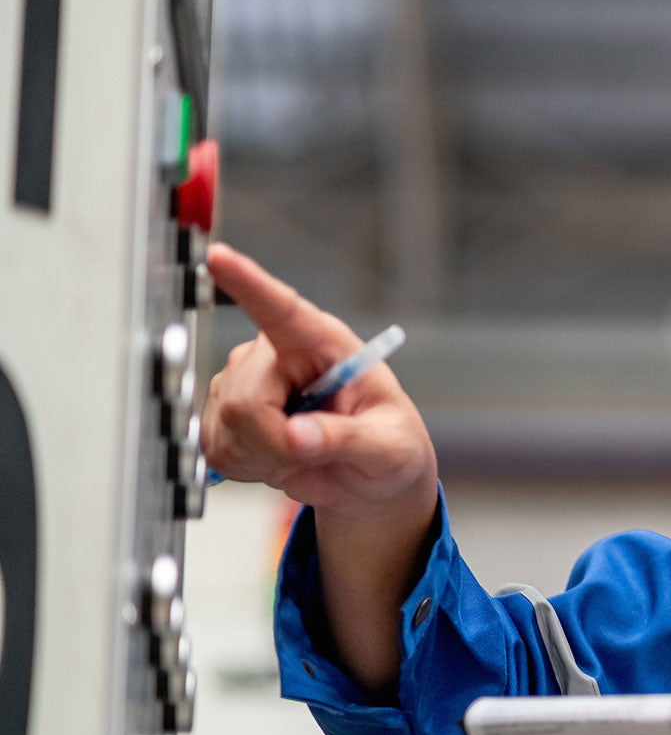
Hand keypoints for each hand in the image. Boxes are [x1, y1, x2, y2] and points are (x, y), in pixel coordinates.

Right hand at [201, 244, 436, 515]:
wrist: (369, 476)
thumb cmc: (389, 447)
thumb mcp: (389, 446)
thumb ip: (348, 439)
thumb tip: (298, 437)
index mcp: (324, 344)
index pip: (283, 310)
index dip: (248, 283)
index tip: (218, 257)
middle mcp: (276, 355)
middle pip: (244, 400)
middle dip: (275, 442)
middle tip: (313, 453)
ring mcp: (243, 383)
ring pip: (226, 428)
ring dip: (264, 457)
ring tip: (303, 453)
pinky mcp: (223, 415)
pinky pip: (216, 449)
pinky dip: (248, 466)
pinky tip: (278, 459)